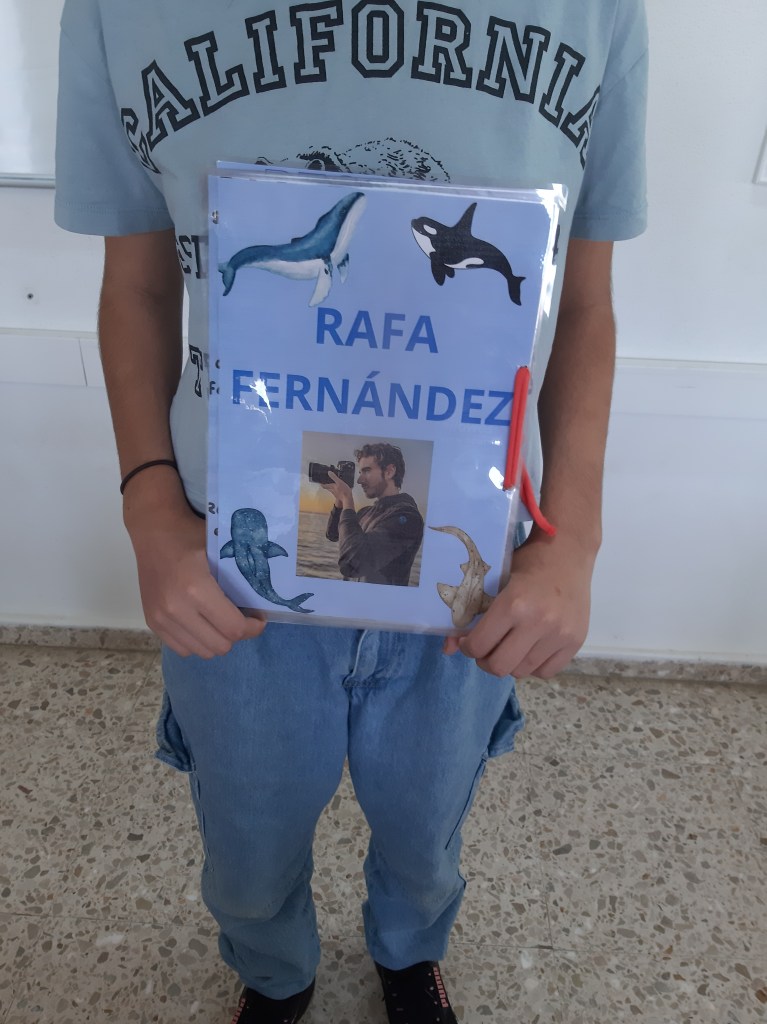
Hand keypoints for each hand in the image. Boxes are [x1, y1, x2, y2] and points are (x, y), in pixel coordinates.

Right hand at [126, 495, 266, 658]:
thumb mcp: (221, 551)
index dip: (253, 628)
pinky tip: (201, 623)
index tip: (259, 618)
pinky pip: (182, 649)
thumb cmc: (191, 536)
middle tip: (241, 618)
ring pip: (201, 651)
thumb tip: (261, 606)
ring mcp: (161, 618)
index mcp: (196, 589)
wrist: (153, 532)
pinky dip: (197, 641)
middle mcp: (176, 609)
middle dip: (237, 634)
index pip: (233, 628)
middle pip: (220, 646)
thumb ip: (240, 580)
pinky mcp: (152, 623)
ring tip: (220, 621)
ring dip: (216, 639)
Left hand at [321, 470, 354, 508]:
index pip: (326, 486)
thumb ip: (334, 477)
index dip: (323, 485)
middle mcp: (333, 491)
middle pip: (329, 489)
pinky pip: (337, 495)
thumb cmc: (344, 491)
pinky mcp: (340, 497)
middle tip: (324, 486)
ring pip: (333, 492)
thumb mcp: (339, 482)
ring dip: (331, 490)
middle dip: (327, 488)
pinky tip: (339, 494)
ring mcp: (337, 495)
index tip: (320, 484)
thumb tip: (329, 472)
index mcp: (333, 487)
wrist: (348, 499)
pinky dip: (337, 494)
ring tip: (331, 489)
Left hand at [442, 531, 594, 677]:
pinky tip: (531, 648)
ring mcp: (560, 634)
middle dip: (485, 660)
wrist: (569, 551)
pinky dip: (534, 665)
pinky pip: (546, 672)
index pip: (479, 645)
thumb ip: (472, 612)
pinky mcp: (576, 641)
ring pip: (522, 671)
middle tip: (487, 649)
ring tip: (509, 646)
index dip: (468, 647)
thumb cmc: (528, 561)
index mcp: (513, 604)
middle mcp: (538, 623)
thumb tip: (448, 648)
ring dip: (510, 663)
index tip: (469, 641)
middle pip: (499, 666)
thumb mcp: (496, 579)